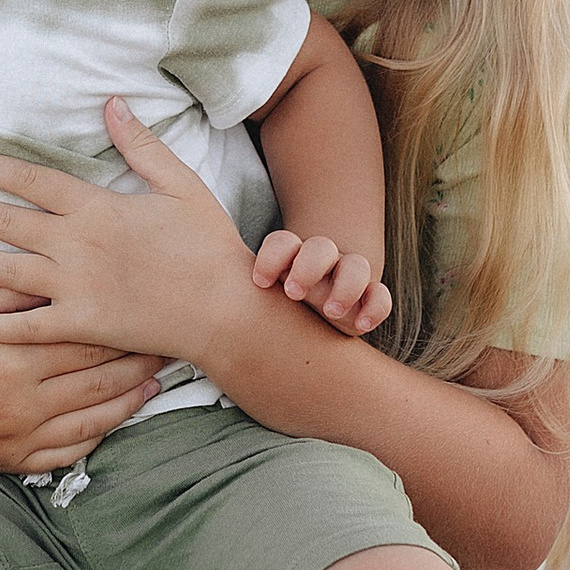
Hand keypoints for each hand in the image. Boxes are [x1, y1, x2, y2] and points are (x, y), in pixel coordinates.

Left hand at [0, 96, 260, 371]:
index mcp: (98, 207)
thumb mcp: (181, 184)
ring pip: (9, 272)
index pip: (33, 181)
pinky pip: (27, 327)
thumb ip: (142, 145)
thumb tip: (112, 103)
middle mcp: (77, 245)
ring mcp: (76, 288)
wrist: (225, 308)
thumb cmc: (209, 245)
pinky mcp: (82, 325)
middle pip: (9, 224)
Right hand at [0, 281, 168, 476]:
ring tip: (159, 377)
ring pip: (94, 417)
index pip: (83, 338)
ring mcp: (20, 437)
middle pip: (99, 377)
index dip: (120, 323)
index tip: (147, 306)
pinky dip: (102, 433)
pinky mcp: (15, 460)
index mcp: (10, 360)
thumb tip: (54, 273)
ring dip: (131, 397)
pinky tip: (121, 415)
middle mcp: (21, 404)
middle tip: (169, 339)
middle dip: (137, 357)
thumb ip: (7, 294)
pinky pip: (71, 452)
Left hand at [252, 229, 391, 339]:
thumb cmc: (273, 312)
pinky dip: (374, 307)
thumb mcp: (254, 301)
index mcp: (290, 256)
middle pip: (319, 248)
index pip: (282, 243)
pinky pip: (380, 296)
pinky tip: (360, 327)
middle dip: (308, 266)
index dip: (273, 257)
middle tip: (292, 293)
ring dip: (345, 285)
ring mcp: (347, 278)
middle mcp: (320, 262)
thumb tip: (189, 310)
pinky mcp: (368, 300)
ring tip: (330, 312)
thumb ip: (239, 298)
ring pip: (355, 266)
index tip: (259, 281)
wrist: (309, 318)